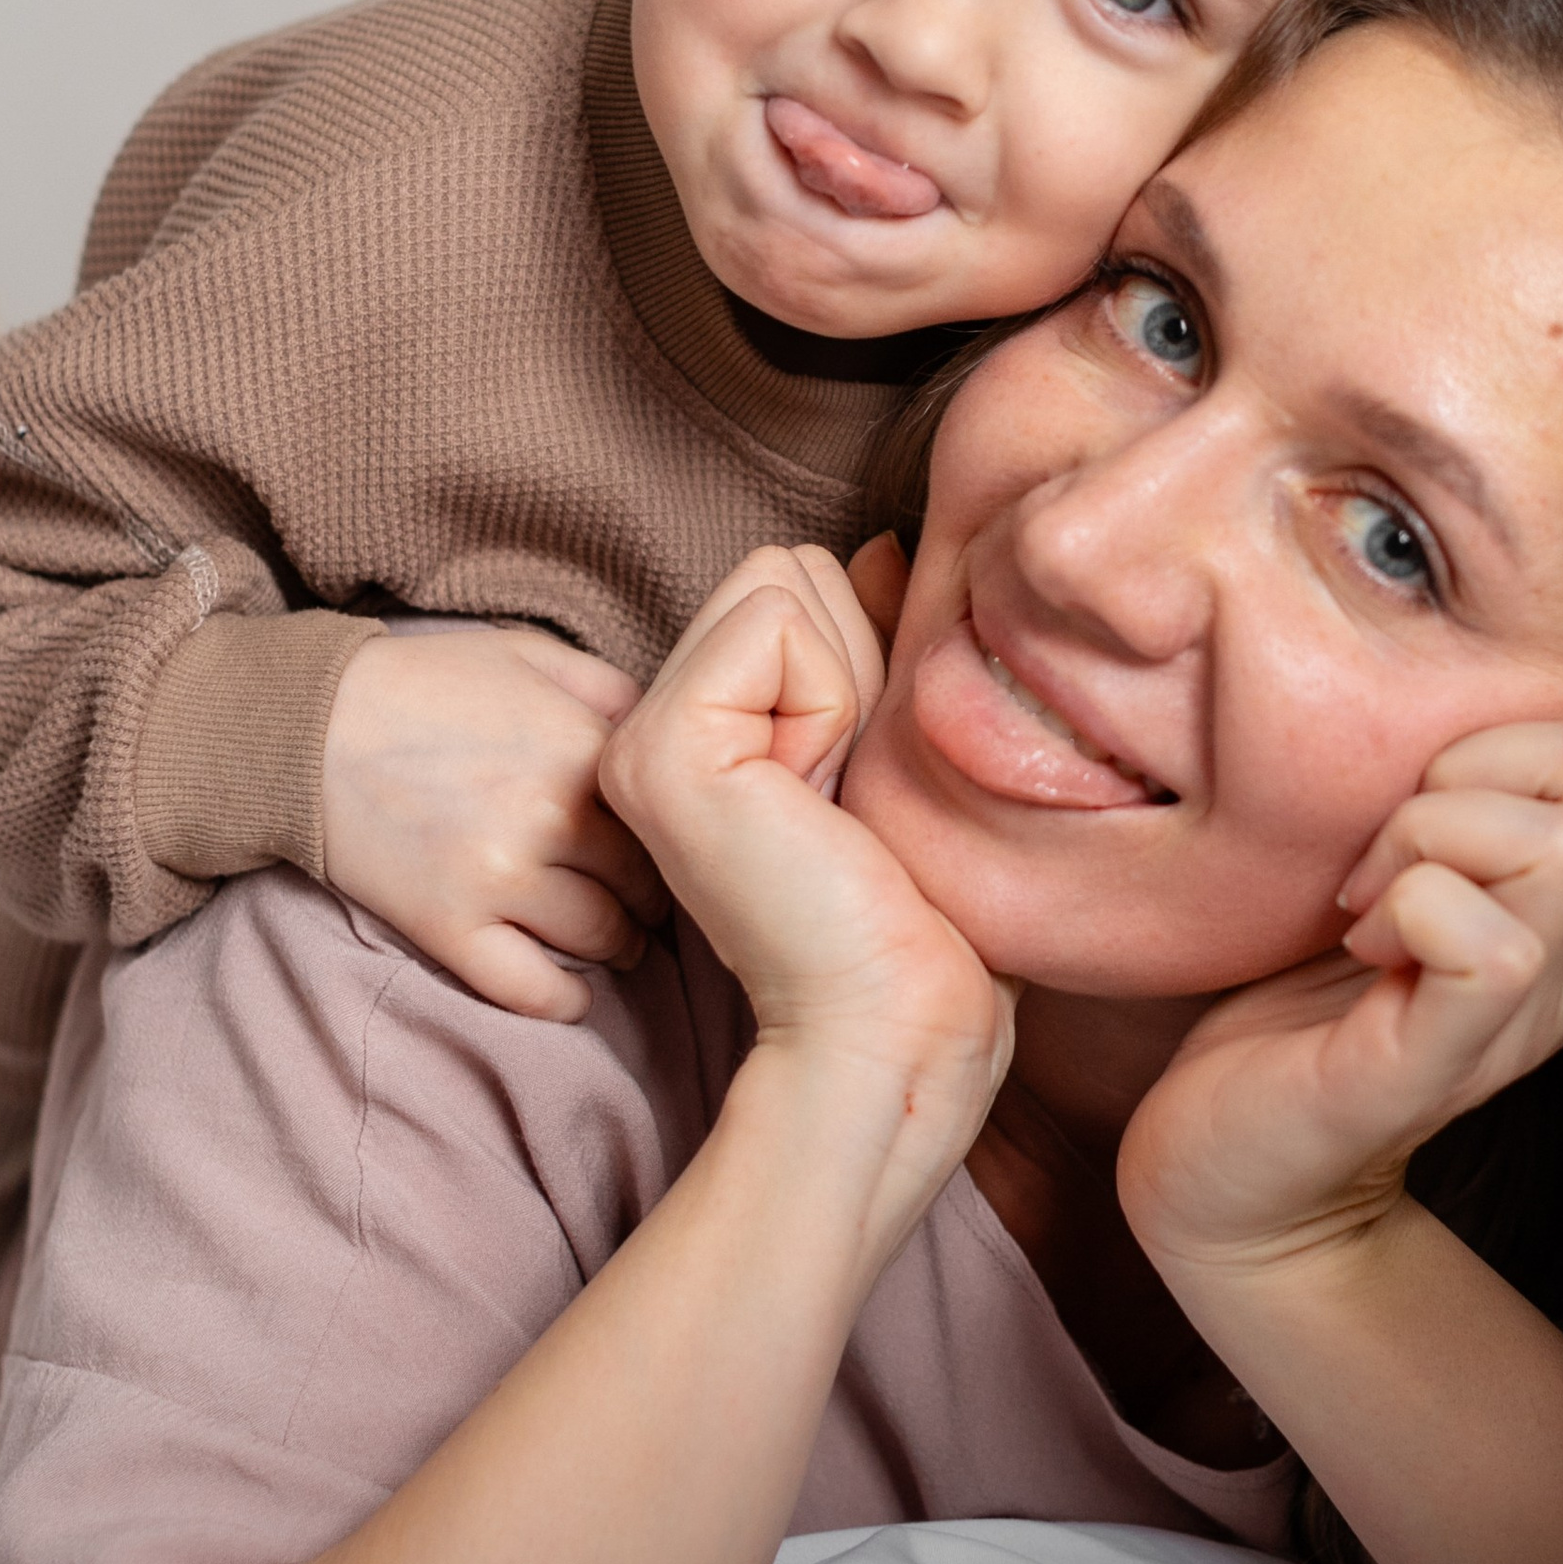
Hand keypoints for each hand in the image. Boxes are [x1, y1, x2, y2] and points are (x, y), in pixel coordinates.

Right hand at [318, 626, 663, 1018]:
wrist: (309, 724)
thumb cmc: (425, 681)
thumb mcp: (532, 655)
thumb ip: (611, 691)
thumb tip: (670, 736)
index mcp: (583, 748)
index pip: (670, 816)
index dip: (676, 833)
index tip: (673, 844)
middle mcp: (552, 818)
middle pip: (645, 885)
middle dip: (654, 895)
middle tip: (650, 900)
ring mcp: (500, 879)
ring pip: (602, 939)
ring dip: (619, 945)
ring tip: (618, 940)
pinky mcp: (449, 927)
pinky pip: (533, 990)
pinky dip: (566, 1000)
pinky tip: (574, 991)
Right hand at [598, 546, 1011, 1190]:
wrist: (901, 1021)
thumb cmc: (922, 908)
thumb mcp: (896, 736)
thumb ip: (873, 636)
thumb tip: (881, 543)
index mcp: (701, 732)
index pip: (792, 582)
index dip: (864, 658)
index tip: (861, 780)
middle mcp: (650, 731)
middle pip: (785, 566)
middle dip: (853, 654)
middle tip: (848, 789)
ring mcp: (640, 741)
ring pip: (780, 578)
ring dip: (846, 678)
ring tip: (832, 796)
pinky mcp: (660, 752)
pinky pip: (774, 625)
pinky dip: (829, 697)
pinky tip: (814, 798)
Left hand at [1119, 717, 1562, 1278]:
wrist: (1231, 1156)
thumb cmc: (1316, 986)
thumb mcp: (1422, 861)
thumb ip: (1492, 793)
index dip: (1558, 732)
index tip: (1455, 794)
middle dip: (1471, 769)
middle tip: (1389, 852)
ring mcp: (1518, 1021)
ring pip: (1559, 842)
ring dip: (1428, 835)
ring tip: (1370, 899)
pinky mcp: (1434, 1068)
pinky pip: (1489, 945)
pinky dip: (1408, 905)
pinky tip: (1365, 943)